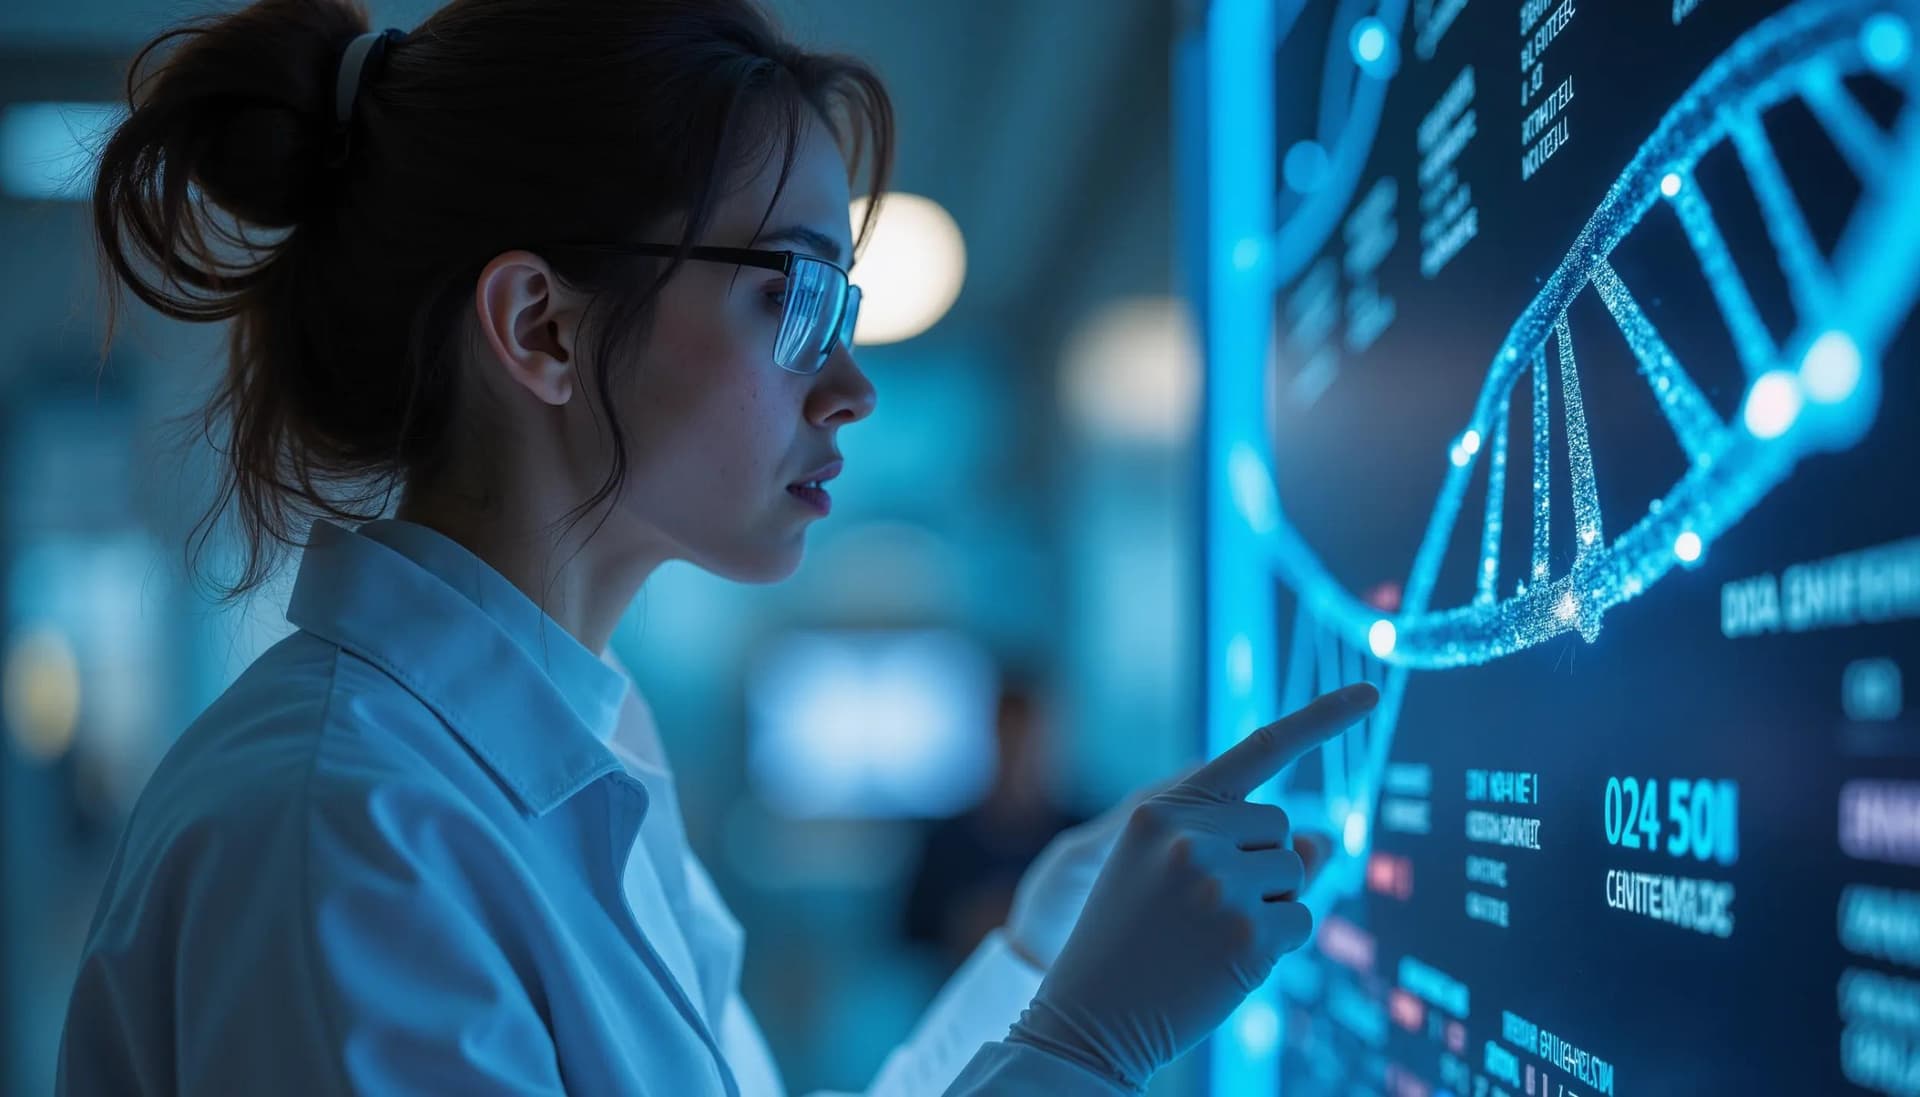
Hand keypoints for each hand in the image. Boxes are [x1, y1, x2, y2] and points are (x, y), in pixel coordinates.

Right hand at [1005, 683, 1377, 1091]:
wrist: (1087, 1020)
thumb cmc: (1129, 944)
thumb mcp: (1168, 878)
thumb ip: (1238, 844)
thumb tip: (1323, 839)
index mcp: (1160, 811)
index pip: (1256, 752)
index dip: (1321, 720)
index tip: (1372, 693)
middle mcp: (1190, 837)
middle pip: (1281, 829)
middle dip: (1263, 865)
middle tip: (1205, 912)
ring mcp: (1220, 884)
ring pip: (1296, 875)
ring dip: (1269, 906)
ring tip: (1208, 938)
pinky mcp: (1248, 934)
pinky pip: (1300, 923)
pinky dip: (1276, 946)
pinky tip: (1225, 965)